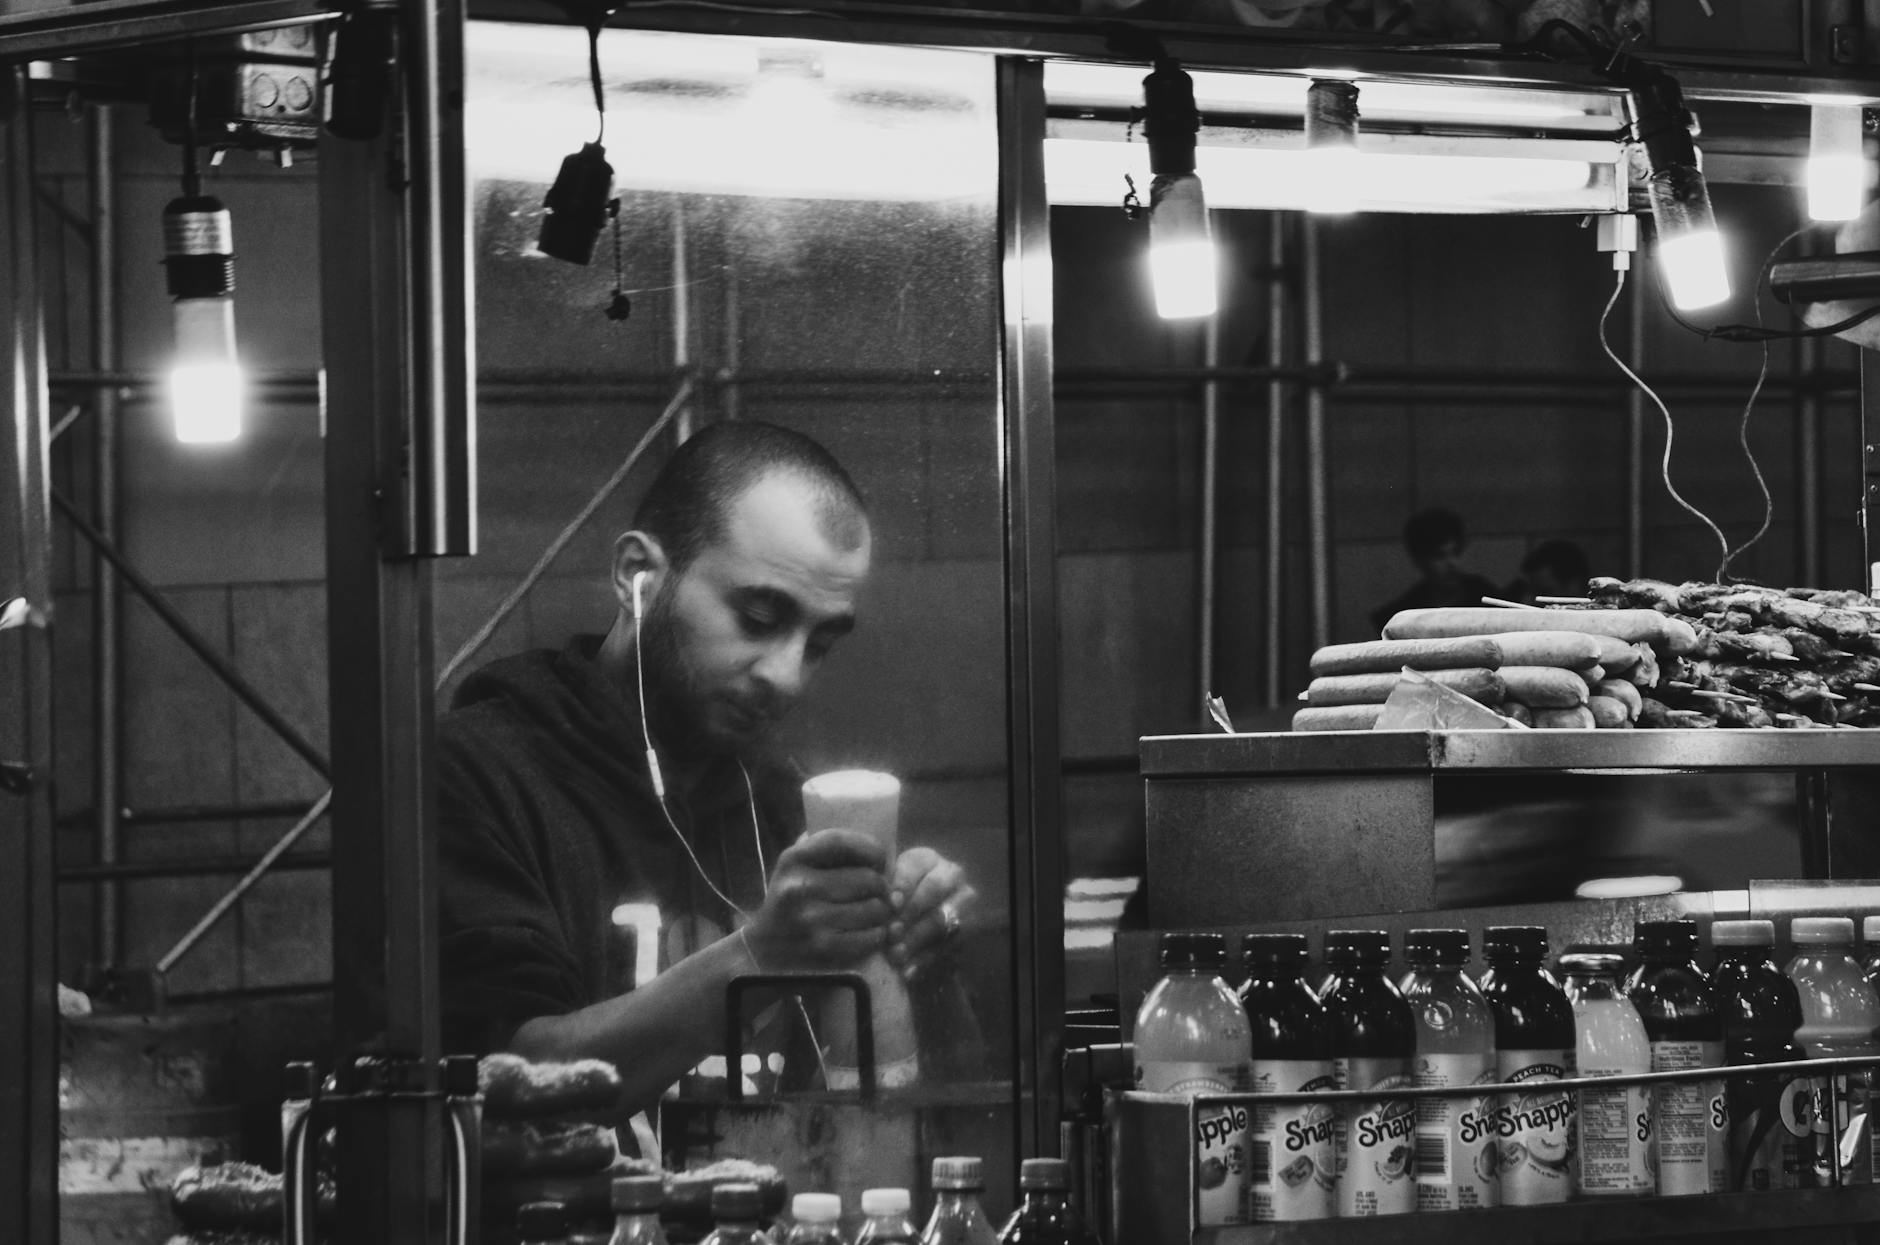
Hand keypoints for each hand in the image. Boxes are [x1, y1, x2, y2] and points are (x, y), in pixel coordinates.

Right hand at [743, 828, 890, 971]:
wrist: (762, 947)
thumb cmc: (787, 900)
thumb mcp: (792, 866)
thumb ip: (818, 845)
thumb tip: (862, 828)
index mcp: (793, 860)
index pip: (841, 842)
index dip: (870, 847)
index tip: (880, 858)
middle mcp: (800, 887)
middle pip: (867, 878)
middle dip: (882, 885)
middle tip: (882, 890)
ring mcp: (812, 919)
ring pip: (873, 908)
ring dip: (883, 910)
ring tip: (878, 910)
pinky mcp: (823, 947)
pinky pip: (869, 936)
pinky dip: (877, 934)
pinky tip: (872, 931)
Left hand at [886, 847, 974, 978]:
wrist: (919, 929)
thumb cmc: (895, 905)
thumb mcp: (889, 892)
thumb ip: (885, 891)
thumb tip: (881, 903)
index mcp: (928, 859)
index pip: (916, 865)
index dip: (903, 884)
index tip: (890, 904)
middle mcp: (951, 875)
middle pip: (933, 889)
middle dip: (911, 912)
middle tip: (891, 932)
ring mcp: (964, 902)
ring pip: (942, 919)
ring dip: (917, 938)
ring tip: (895, 955)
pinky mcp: (967, 931)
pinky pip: (947, 945)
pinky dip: (924, 959)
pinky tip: (907, 971)